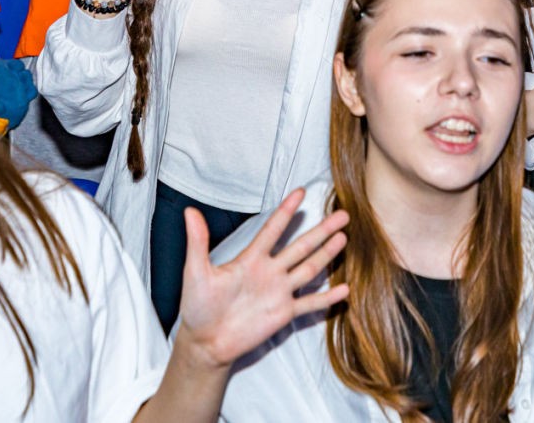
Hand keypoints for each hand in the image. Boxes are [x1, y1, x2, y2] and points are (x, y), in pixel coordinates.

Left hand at [173, 187, 349, 368]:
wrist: (205, 342)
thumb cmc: (198, 306)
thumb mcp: (196, 271)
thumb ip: (198, 242)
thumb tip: (189, 212)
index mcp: (251, 259)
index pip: (273, 229)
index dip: (286, 211)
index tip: (301, 192)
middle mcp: (269, 271)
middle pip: (301, 246)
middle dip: (321, 230)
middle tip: (342, 214)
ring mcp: (279, 292)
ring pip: (309, 269)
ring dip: (326, 255)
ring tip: (344, 238)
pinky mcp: (283, 314)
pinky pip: (309, 304)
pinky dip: (326, 298)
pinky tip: (344, 289)